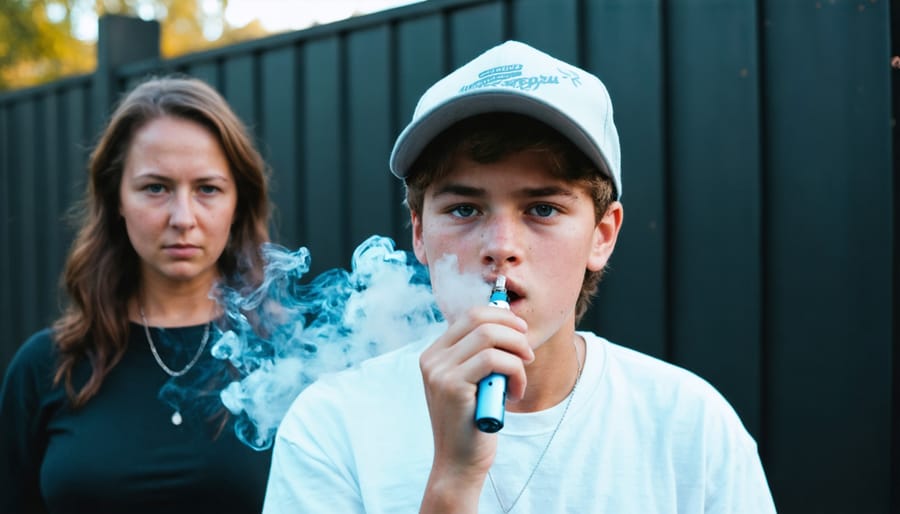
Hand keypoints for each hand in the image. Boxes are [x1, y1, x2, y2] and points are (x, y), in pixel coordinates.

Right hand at [418, 306, 532, 511]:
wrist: (458, 464)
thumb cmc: (472, 424)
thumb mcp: (472, 383)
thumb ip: (478, 356)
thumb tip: (507, 322)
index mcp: (434, 355)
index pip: (470, 315)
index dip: (501, 315)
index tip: (521, 331)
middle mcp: (432, 359)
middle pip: (480, 319)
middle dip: (513, 331)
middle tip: (528, 354)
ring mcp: (439, 372)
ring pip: (489, 336)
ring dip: (516, 354)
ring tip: (520, 379)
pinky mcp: (452, 387)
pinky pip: (495, 360)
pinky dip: (515, 372)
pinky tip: (514, 393)